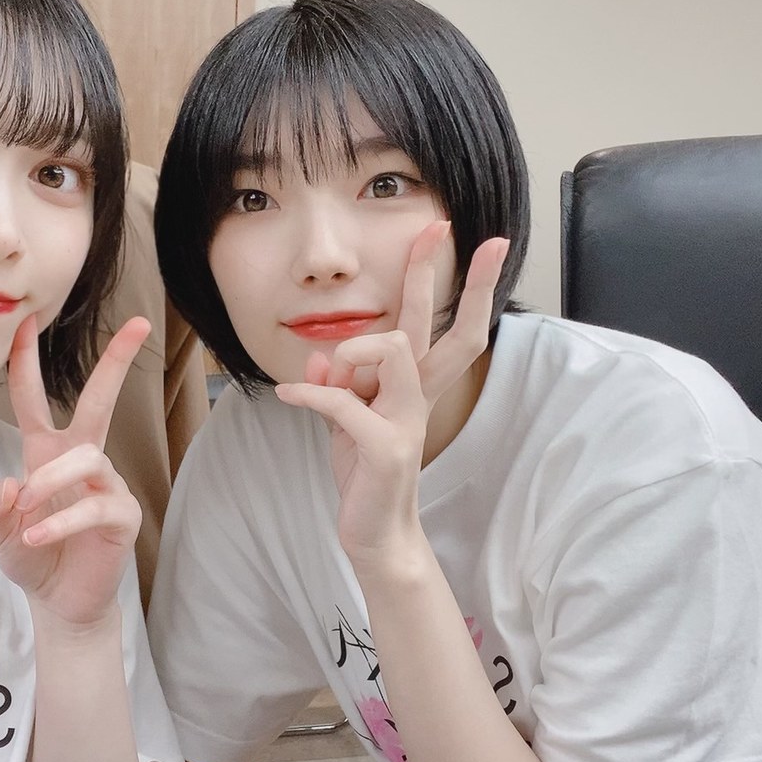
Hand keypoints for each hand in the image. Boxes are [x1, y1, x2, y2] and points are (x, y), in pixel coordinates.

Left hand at [0, 314, 149, 628]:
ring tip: (26, 512)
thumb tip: (7, 484)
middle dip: (116, 361)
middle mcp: (80, 460)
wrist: (60, 604)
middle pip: (100, 401)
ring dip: (50, 481)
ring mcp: (106, 486)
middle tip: (138, 323)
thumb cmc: (31, 557)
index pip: (33, 399)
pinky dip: (60, 521)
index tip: (25, 320)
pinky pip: (93, 506)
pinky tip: (35, 538)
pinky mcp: (121, 516)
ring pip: (86, 458)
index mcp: (45, 453)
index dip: (27, 360)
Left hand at [274, 225, 508, 563]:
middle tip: (441, 228)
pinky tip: (290, 395)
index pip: (444, 324)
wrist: (373, 532)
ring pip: (394, 349)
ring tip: (328, 373)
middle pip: (441, 324)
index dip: (461, 284)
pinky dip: (311, 394)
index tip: (472, 237)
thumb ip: (337, 382)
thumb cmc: (363, 472)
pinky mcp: (385, 446)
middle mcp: (419, 396)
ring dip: (353, 349)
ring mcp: (407, 420)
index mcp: (413, 385)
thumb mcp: (344, 419)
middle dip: (439, 273)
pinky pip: (343, 401)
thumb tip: (321, 357)